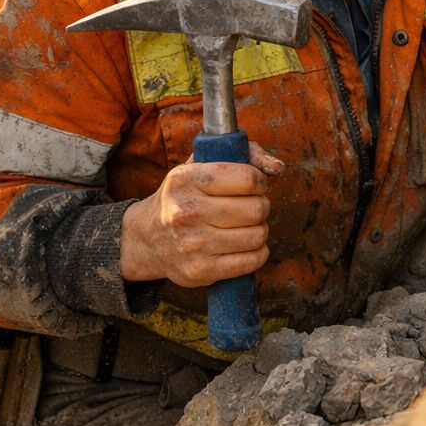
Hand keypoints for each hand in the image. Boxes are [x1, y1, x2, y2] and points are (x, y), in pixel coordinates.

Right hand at [120, 141, 283, 286]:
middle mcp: (187, 211)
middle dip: (261, 206)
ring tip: (246, 225)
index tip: (254, 185)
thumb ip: (245, 155)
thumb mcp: (201, 164)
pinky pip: (251, 261)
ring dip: (259, 230)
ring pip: (257, 235)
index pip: (247, 179)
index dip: (259, 181)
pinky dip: (257, 252)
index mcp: (186, 179)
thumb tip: (277, 167)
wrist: (147, 238)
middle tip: (250, 206)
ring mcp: (193, 244)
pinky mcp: (200, 270)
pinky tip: (245, 245)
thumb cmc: (184, 196)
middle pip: (256, 209)